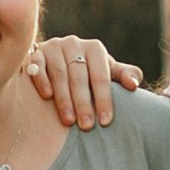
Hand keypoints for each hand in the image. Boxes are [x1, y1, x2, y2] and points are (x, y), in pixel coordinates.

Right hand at [27, 38, 144, 130]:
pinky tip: (47, 97)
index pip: (101, 76)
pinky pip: (38, 65)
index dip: (104, 99)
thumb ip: (124, 75)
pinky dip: (42, 80)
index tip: (105, 122)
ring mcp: (53, 46)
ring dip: (64, 98)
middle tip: (87, 126)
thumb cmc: (89, 72)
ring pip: (59, 74)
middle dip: (84, 103)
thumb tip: (134, 85)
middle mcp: (74, 43)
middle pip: (80, 76)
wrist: (59, 59)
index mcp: (95, 48)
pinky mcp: (35, 51)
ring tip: (68, 121)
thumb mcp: (108, 72)